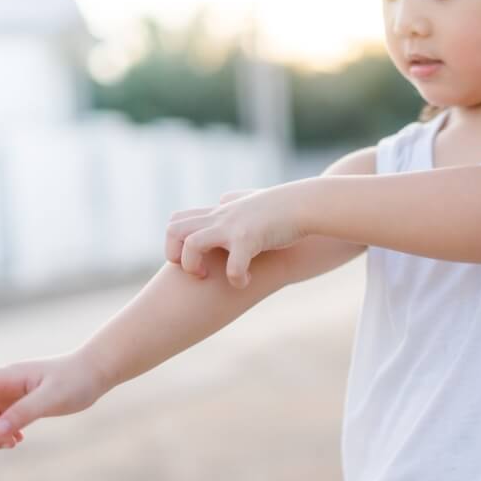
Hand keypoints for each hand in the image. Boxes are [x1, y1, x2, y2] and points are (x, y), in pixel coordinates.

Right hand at [0, 351, 107, 449]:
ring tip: (11, 443)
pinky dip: (2, 434)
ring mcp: (13, 396)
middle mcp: (7, 385)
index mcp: (10, 375)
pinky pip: (1, 422)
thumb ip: (25, 411)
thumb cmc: (77, 379)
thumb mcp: (53, 397)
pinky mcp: (22, 406)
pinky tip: (17, 441)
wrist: (96, 373)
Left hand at [165, 184, 305, 288]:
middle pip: (173, 229)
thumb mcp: (253, 199)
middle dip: (177, 256)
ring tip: (213, 277)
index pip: (176, 221)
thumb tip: (224, 198)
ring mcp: (233, 227)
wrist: (307, 203)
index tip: (195, 259)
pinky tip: (246, 281)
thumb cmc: (283, 206)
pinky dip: (235, 280)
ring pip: (193, 244)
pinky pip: (232, 266)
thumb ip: (235, 199)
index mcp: (218, 213)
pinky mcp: (250, 238)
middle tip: (199, 271)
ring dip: (196, 267)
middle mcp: (220, 217)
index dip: (176, 244)